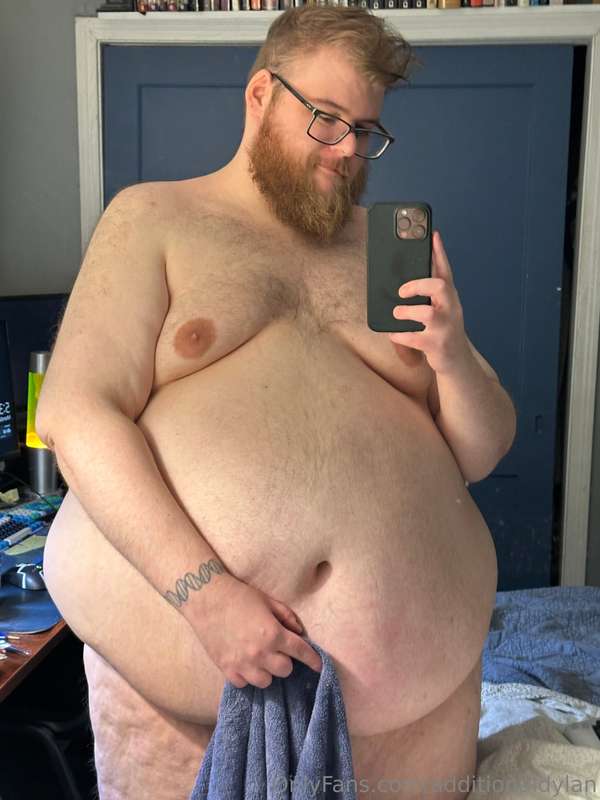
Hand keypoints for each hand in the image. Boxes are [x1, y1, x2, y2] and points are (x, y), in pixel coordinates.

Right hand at [192, 573, 321, 688]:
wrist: (207, 599)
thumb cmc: (239, 596)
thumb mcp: (268, 601)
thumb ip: (287, 617)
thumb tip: (299, 632)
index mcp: (273, 634)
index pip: (301, 652)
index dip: (313, 660)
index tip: (319, 665)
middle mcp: (260, 653)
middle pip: (285, 671)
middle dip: (286, 661)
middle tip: (279, 651)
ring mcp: (242, 664)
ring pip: (266, 682)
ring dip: (268, 671)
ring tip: (261, 659)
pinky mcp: (226, 670)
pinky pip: (244, 684)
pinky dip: (248, 676)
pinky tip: (245, 664)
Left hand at [388, 230, 470, 374]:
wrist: (457, 361)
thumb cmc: (443, 329)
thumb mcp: (441, 308)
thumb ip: (430, 291)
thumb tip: (407, 275)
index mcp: (450, 297)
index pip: (446, 270)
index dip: (439, 253)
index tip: (432, 235)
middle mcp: (451, 309)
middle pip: (440, 286)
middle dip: (419, 284)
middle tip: (402, 291)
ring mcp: (445, 327)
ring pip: (427, 313)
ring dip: (407, 312)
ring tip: (397, 313)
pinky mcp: (436, 345)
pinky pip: (415, 338)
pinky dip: (400, 335)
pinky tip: (393, 333)